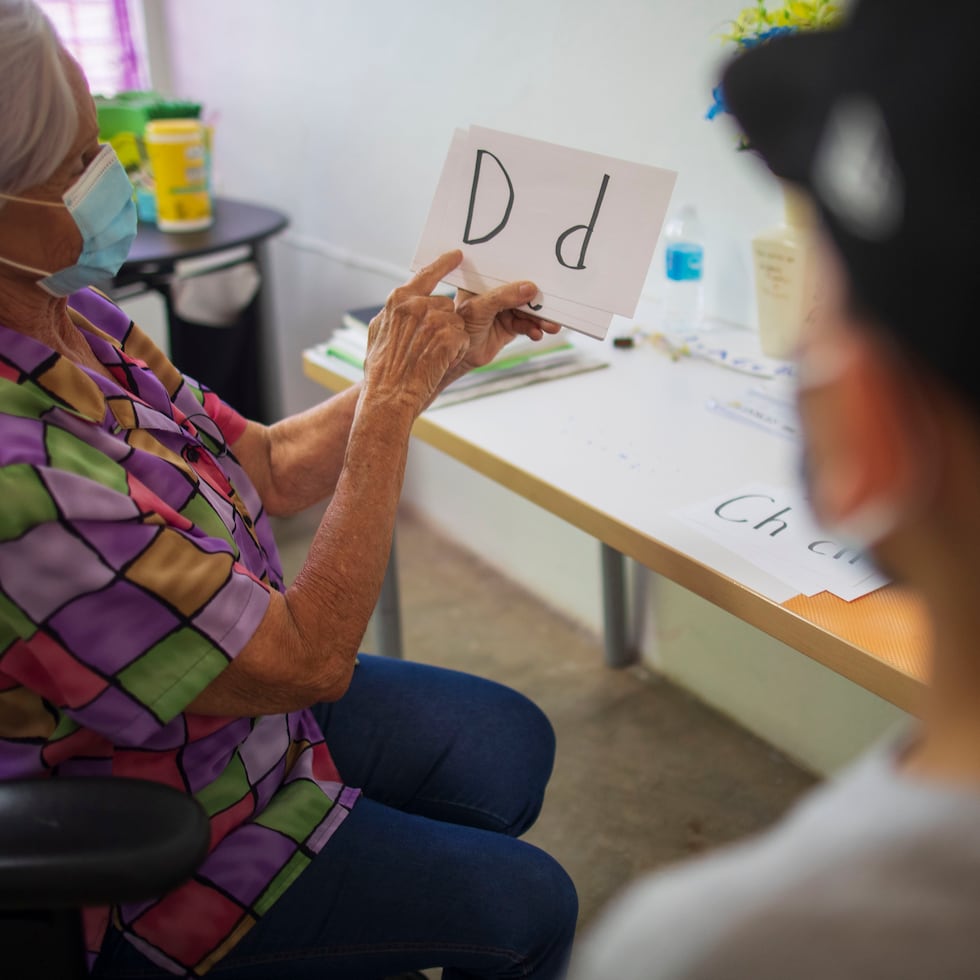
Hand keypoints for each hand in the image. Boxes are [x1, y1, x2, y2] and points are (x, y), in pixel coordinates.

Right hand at [363, 250, 467, 413]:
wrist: (388, 397)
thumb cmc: (381, 372)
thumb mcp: (378, 333)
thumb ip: (393, 313)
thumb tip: (400, 303)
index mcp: (398, 300)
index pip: (426, 274)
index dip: (443, 264)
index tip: (456, 255)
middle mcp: (416, 304)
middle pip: (445, 305)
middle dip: (443, 324)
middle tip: (426, 347)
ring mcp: (434, 319)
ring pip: (456, 322)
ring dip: (450, 339)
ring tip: (430, 357)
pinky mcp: (449, 336)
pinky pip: (463, 339)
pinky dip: (456, 352)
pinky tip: (439, 362)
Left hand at [448, 282, 561, 383]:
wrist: (459, 357)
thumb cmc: (460, 327)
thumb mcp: (479, 307)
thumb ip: (503, 297)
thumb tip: (530, 288)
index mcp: (485, 281)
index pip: (508, 272)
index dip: (526, 272)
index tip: (544, 276)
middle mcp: (497, 293)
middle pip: (523, 292)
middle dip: (538, 301)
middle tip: (553, 307)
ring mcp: (506, 310)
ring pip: (529, 311)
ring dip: (540, 319)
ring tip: (550, 326)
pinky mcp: (511, 326)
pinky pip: (528, 325)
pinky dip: (534, 329)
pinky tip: (537, 334)